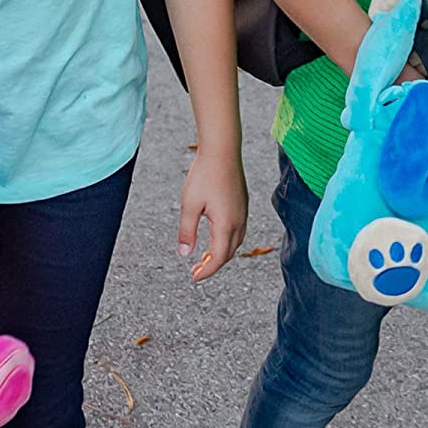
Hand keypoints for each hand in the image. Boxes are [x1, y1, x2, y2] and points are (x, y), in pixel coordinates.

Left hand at [177, 149, 248, 281]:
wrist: (222, 150)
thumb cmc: (204, 175)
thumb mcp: (189, 206)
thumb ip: (187, 232)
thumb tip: (184, 254)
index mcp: (226, 224)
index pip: (219, 258)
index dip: (207, 271)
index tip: (195, 277)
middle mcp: (238, 221)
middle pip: (229, 253)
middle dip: (214, 264)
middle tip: (196, 270)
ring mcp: (243, 211)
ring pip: (235, 241)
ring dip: (221, 252)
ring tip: (205, 256)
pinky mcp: (242, 203)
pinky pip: (238, 230)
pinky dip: (227, 240)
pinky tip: (216, 235)